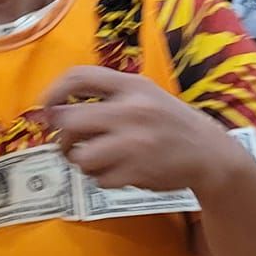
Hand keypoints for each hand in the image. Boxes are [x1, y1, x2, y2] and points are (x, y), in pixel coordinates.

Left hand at [36, 66, 237, 198]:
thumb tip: (49, 111)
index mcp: (132, 86)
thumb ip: (105, 98)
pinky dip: (102, 178)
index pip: (79, 77)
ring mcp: (133, 142)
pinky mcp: (136, 171)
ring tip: (97, 159)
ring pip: (80, 156)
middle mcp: (131, 110)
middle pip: (69, 122)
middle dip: (61, 137)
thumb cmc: (168, 123)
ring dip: (81, 161)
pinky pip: (98, 178)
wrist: (209, 154)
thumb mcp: (144, 96)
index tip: (46, 108)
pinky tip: (119, 171)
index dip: (53, 92)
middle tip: (67, 144)